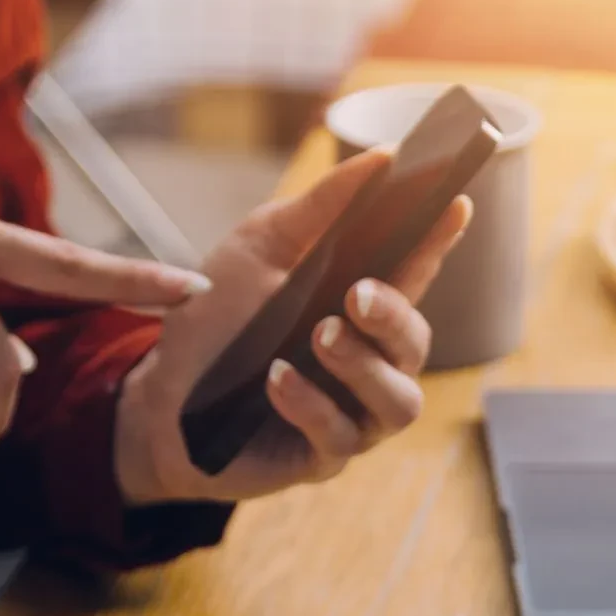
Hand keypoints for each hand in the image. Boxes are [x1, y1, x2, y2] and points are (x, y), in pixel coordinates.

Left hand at [113, 148, 471, 505]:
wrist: (160, 395)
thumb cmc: (216, 322)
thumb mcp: (258, 249)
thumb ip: (318, 209)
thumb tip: (383, 158)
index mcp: (358, 309)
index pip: (412, 273)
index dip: (438, 243)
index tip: (455, 204)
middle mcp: (367, 364)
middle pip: (415, 345)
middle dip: (394, 316)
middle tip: (355, 294)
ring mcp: (350, 414)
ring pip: (398, 401)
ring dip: (363, 366)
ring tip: (321, 337)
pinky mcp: (318, 457)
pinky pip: (337, 437)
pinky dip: (310, 404)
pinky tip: (278, 379)